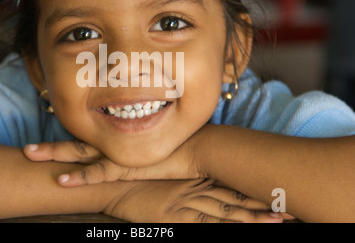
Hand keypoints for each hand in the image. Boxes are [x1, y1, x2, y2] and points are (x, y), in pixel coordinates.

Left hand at [24, 141, 292, 221]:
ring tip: (31, 156)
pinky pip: (101, 174)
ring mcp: (120, 156)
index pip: (87, 138)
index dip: (66, 139)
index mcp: (120, 138)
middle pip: (76, 145)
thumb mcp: (156, 141)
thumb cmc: (180, 143)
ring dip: (55, 156)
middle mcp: (116, 144)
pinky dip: (82, 177)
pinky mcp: (129, 169)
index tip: (46, 139)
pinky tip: (63, 181)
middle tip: (26, 150)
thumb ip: (141, 142)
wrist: (201, 147)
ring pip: (80, 155)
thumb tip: (132, 142)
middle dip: (50, 148)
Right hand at [103, 178, 283, 222]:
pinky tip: (241, 227)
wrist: (114, 183)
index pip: (229, 182)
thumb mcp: (164, 176)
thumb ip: (185, 179)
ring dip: (251, 215)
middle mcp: (195, 186)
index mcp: (193, 176)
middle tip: (289, 206)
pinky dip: (224, 226)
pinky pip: (204, 222)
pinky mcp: (176, 216)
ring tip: (278, 220)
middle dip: (261, 202)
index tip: (277, 191)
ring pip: (225, 209)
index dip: (253, 188)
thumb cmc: (136, 178)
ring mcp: (187, 201)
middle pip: (234, 195)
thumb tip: (202, 180)